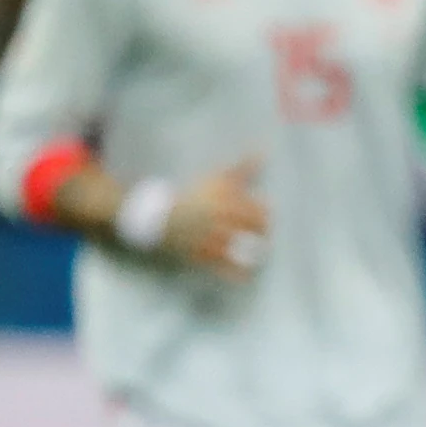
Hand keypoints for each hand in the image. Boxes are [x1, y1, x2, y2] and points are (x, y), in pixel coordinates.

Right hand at [164, 158, 268, 276]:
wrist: (159, 215)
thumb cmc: (194, 195)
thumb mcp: (218, 179)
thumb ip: (243, 168)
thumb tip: (263, 151)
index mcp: (227, 201)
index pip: (260, 211)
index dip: (266, 215)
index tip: (265, 217)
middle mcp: (222, 220)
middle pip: (255, 230)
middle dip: (262, 233)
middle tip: (262, 234)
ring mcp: (212, 239)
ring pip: (241, 249)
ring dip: (254, 253)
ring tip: (259, 253)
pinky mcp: (203, 254)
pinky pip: (224, 268)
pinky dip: (238, 274)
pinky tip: (247, 276)